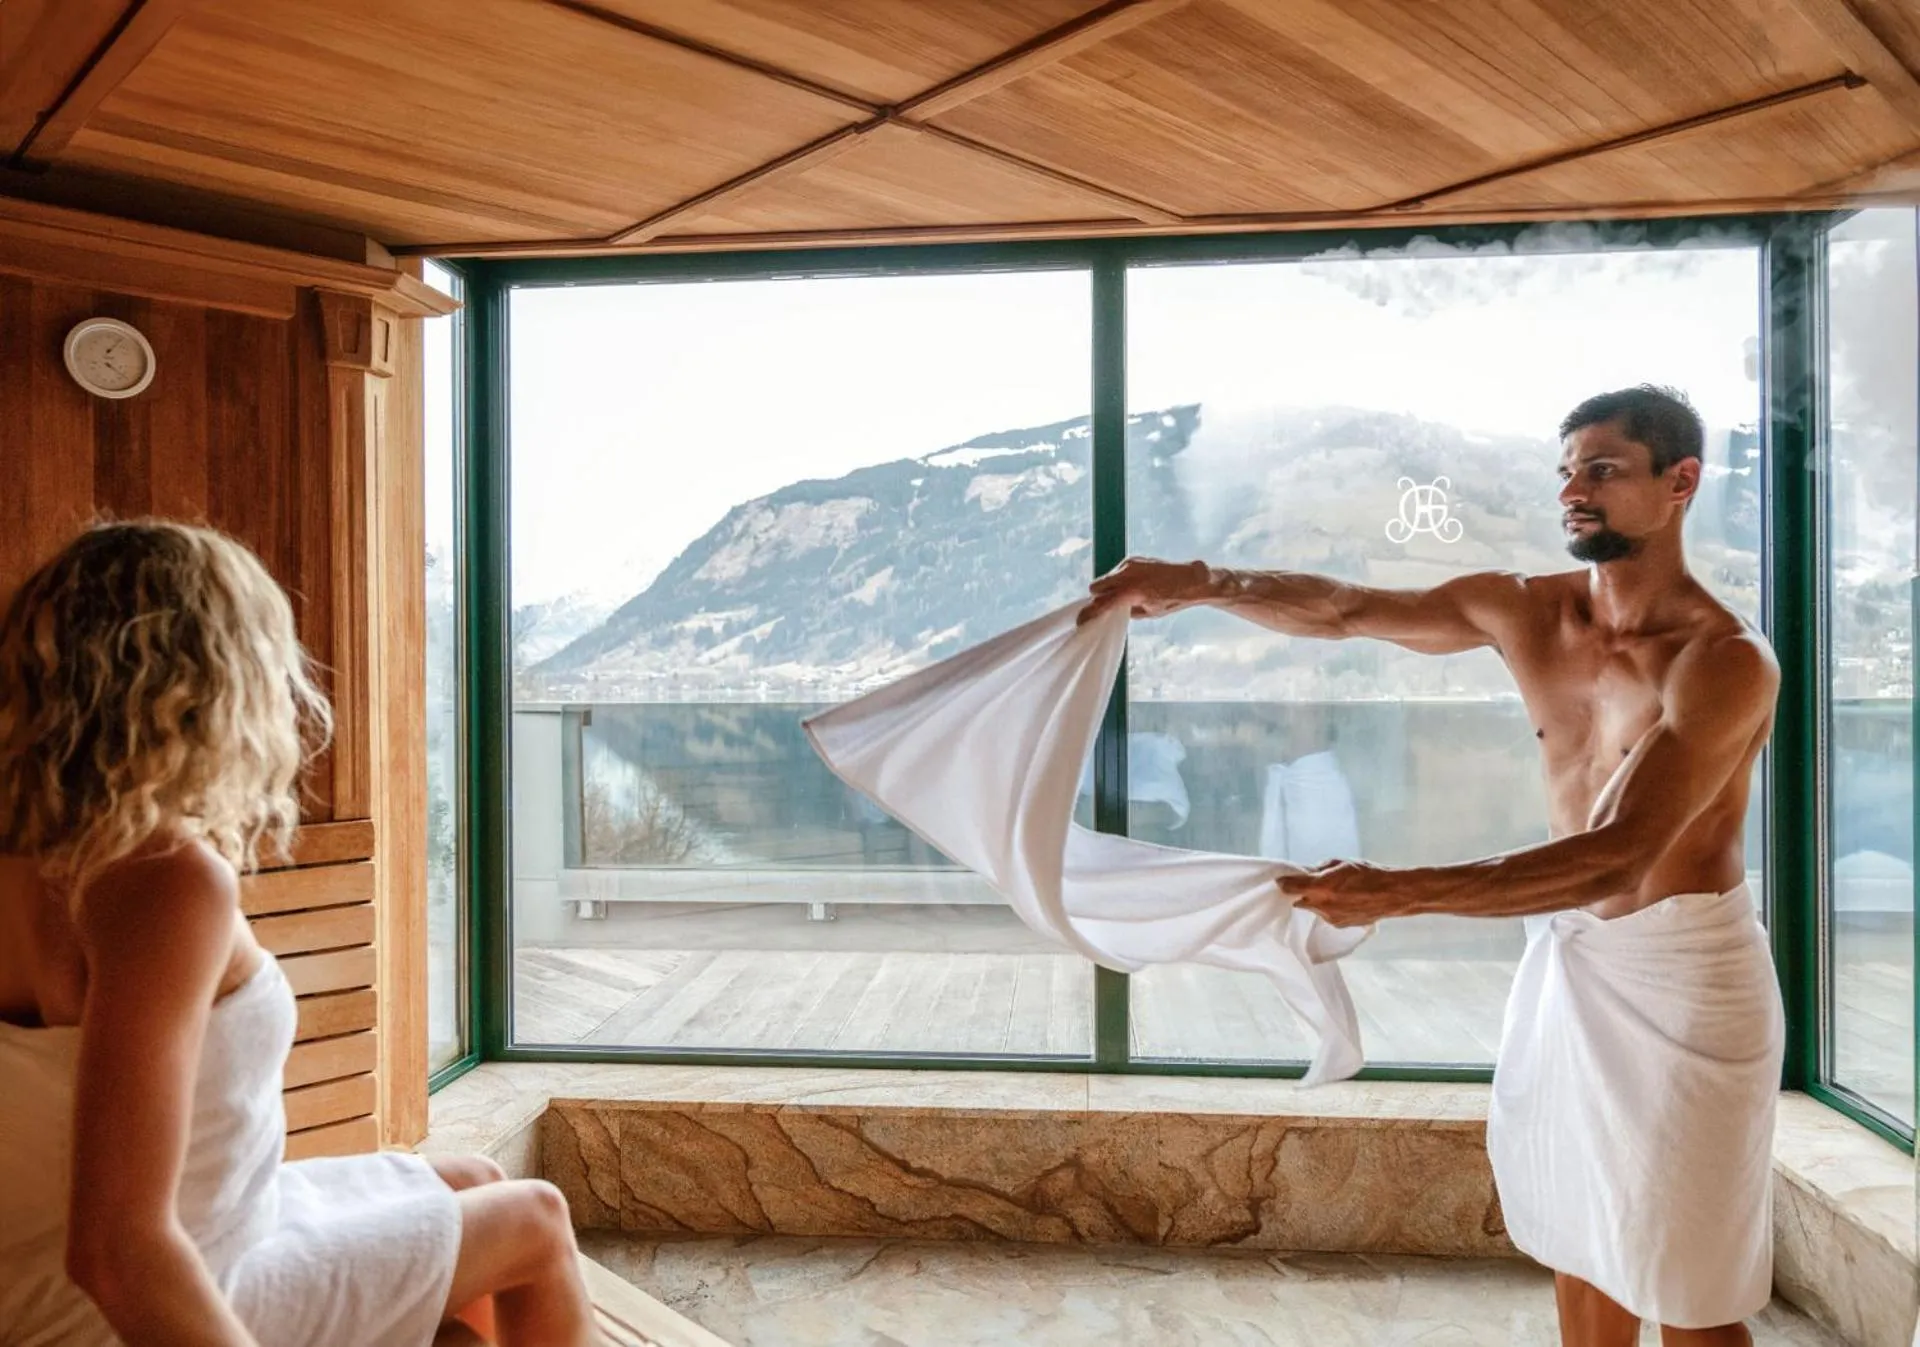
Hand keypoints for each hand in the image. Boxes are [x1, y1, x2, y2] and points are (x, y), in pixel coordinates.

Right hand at [1080, 556, 1211, 625]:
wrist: (1192, 580)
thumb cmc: (1173, 600)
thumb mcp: (1149, 612)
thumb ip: (1128, 610)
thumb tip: (1112, 611)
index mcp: (1132, 591)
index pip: (1102, 603)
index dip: (1090, 614)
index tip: (1081, 623)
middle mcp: (1127, 573)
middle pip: (1096, 587)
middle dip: (1098, 598)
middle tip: (1106, 609)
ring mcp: (1129, 564)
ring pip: (1106, 578)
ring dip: (1108, 589)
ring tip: (1123, 598)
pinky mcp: (1133, 559)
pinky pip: (1116, 572)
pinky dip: (1118, 581)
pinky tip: (1131, 588)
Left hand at [1278, 859, 1405, 927]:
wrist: (1392, 894)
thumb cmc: (1367, 874)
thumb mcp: (1340, 863)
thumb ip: (1319, 869)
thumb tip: (1305, 872)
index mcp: (1321, 887)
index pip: (1290, 887)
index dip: (1284, 883)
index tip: (1282, 880)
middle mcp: (1323, 906)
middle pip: (1299, 900)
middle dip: (1301, 892)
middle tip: (1310, 883)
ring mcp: (1331, 918)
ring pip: (1313, 909)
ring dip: (1316, 900)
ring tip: (1334, 891)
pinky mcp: (1339, 925)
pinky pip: (1325, 915)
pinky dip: (1328, 908)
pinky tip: (1343, 900)